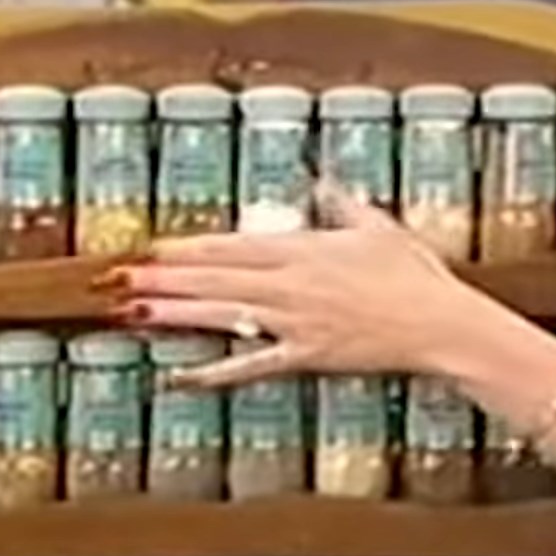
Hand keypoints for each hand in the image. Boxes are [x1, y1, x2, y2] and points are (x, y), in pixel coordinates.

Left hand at [91, 183, 483, 387]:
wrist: (440, 324)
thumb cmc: (415, 275)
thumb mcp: (379, 227)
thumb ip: (343, 204)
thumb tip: (322, 180)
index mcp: (304, 248)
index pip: (231, 246)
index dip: (186, 248)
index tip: (150, 247)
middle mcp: (290, 283)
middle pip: (213, 278)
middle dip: (161, 278)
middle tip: (115, 279)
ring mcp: (294, 322)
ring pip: (221, 314)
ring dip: (173, 314)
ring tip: (130, 312)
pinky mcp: (306, 356)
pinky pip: (252, 365)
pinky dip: (215, 371)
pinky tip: (180, 374)